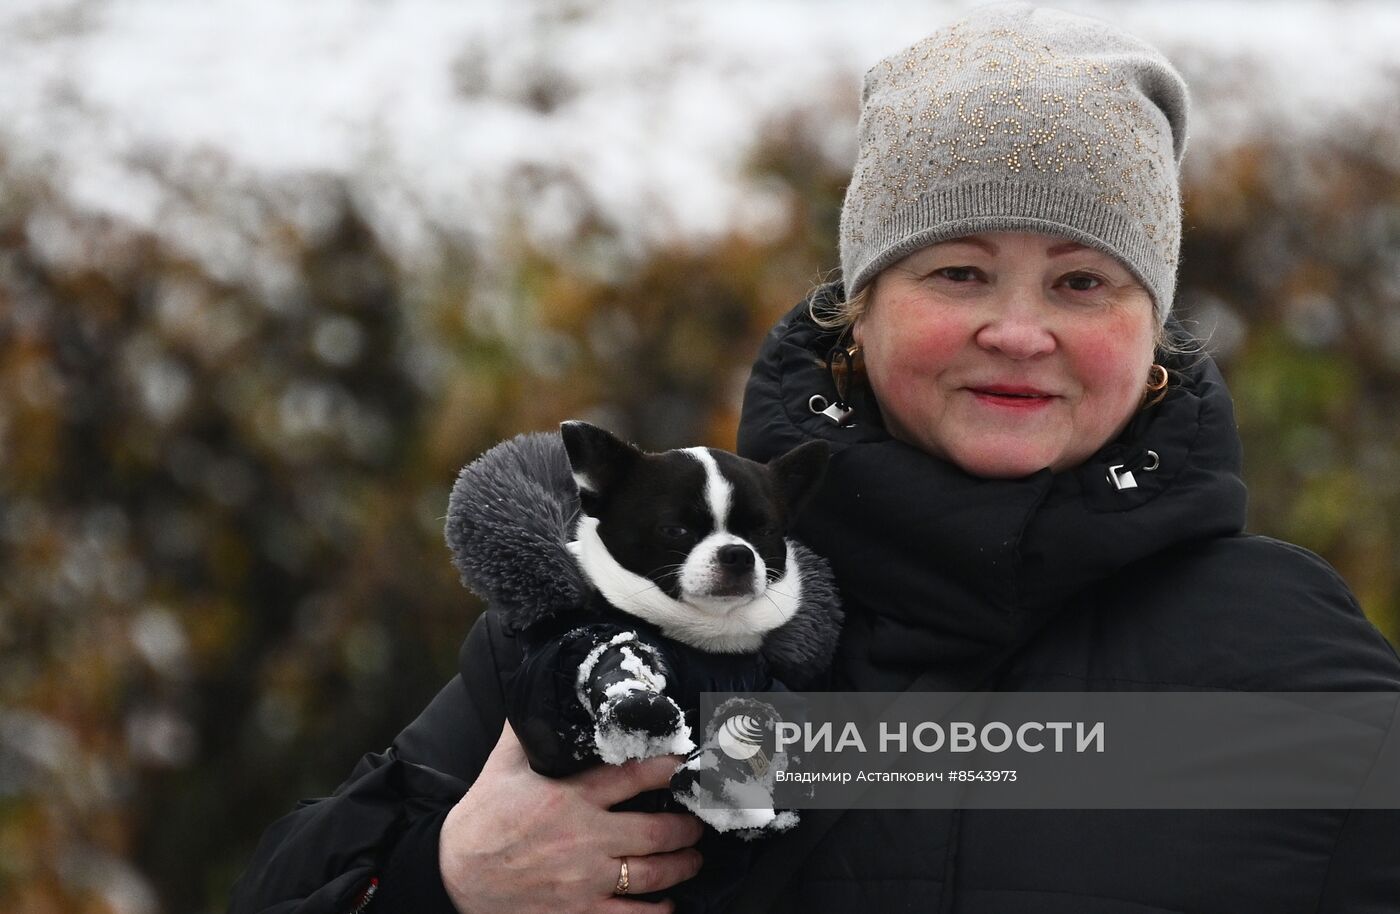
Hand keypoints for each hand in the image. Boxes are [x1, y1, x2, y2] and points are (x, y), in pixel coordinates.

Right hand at [439, 720, 704, 913]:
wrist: (452, 877)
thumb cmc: (480, 819)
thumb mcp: (501, 767)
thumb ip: (527, 732)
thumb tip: (539, 691)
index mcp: (569, 797)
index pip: (632, 775)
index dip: (667, 768)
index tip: (686, 765)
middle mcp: (584, 839)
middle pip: (657, 832)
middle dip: (687, 827)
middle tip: (698, 822)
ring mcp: (584, 881)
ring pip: (653, 874)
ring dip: (682, 865)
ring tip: (692, 857)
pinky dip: (657, 910)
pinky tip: (667, 902)